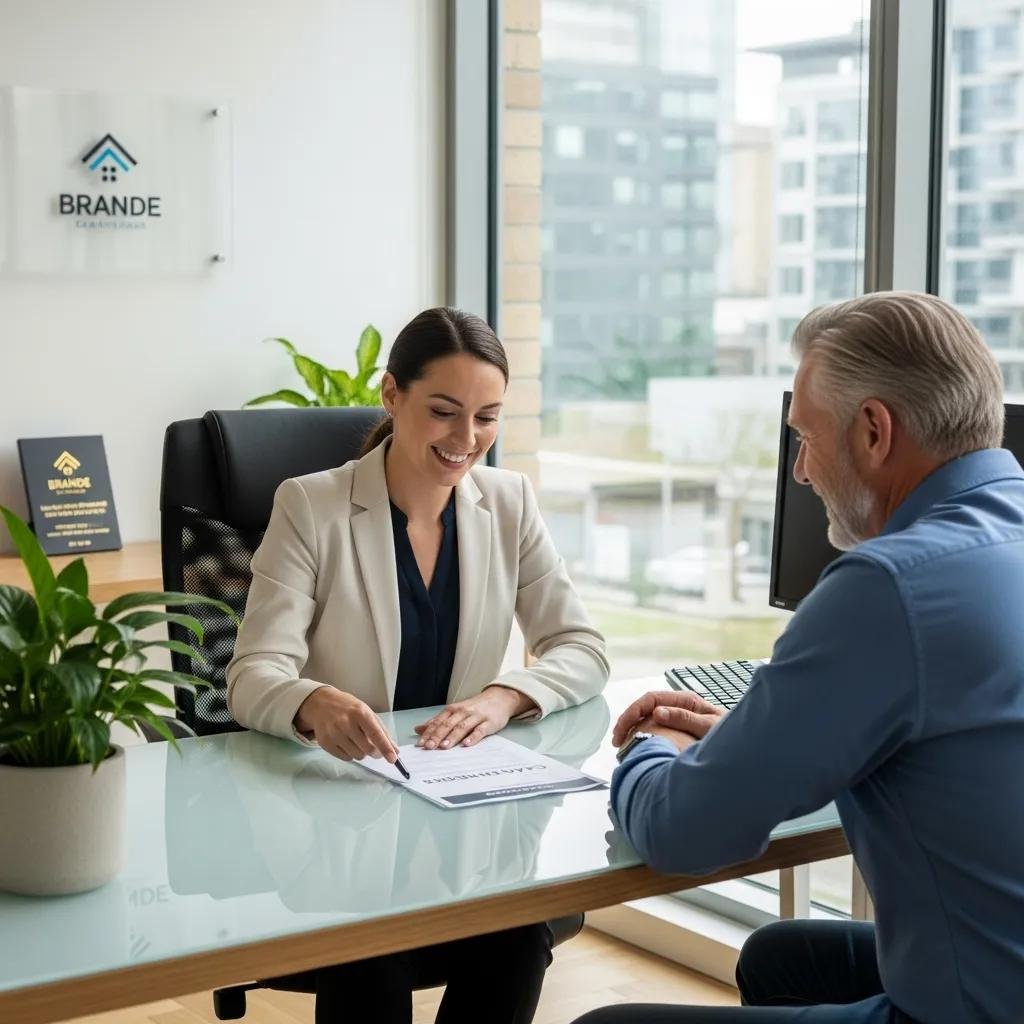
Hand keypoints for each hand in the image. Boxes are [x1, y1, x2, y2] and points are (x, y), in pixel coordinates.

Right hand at [294, 687, 398, 763]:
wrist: (321, 703)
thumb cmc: (348, 708)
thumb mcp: (367, 712)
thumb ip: (382, 731)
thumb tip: (395, 750)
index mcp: (360, 713)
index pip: (376, 734)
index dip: (385, 748)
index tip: (393, 759)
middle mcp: (346, 723)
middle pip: (367, 749)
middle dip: (375, 752)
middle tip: (375, 749)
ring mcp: (334, 734)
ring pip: (357, 756)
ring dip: (361, 752)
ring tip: (356, 740)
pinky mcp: (325, 743)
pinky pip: (345, 758)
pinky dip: (350, 754)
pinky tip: (346, 742)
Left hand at [414, 685, 534, 748]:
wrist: (499, 698)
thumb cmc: (475, 707)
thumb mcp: (455, 712)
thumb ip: (438, 721)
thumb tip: (418, 729)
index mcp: (453, 710)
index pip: (438, 722)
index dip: (428, 732)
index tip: (420, 743)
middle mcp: (463, 712)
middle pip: (448, 724)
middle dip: (438, 736)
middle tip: (429, 747)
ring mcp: (476, 717)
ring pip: (462, 727)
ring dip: (452, 737)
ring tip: (444, 746)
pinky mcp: (489, 723)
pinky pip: (480, 730)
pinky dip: (473, 737)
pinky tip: (467, 744)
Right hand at [612, 690, 725, 746]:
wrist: (745, 746)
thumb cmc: (730, 736)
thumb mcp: (709, 728)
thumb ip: (685, 719)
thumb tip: (658, 712)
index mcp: (686, 700)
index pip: (651, 699)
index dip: (633, 712)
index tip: (623, 729)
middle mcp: (679, 705)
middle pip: (645, 707)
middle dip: (628, 721)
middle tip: (616, 740)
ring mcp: (678, 716)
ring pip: (648, 717)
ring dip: (632, 728)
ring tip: (621, 745)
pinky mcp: (678, 728)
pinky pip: (655, 727)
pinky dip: (642, 734)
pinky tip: (636, 745)